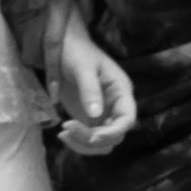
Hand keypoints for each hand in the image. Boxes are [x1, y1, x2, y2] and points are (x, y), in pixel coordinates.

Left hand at [48, 6, 135, 156]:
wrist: (63, 46)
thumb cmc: (77, 51)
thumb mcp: (83, 67)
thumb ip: (90, 90)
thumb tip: (96, 115)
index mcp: (121, 92)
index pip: (127, 119)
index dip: (114, 132)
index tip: (94, 137)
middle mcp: (115, 106)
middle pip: (113, 135)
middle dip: (92, 139)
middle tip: (67, 128)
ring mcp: (101, 114)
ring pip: (101, 142)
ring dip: (84, 144)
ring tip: (63, 134)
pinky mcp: (87, 119)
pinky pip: (88, 138)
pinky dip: (77, 141)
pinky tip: (62, 134)